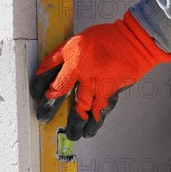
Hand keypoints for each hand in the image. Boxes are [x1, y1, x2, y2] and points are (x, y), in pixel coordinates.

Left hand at [30, 11, 170, 140]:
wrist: (133, 41)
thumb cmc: (106, 38)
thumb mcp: (77, 40)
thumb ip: (63, 55)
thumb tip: (50, 68)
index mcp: (72, 56)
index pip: (48, 71)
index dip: (39, 84)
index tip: (36, 93)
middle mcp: (83, 71)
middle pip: (60, 92)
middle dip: (49, 107)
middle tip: (43, 117)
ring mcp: (97, 83)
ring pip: (82, 107)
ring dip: (75, 122)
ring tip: (71, 133)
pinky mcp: (111, 91)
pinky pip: (100, 110)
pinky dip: (95, 122)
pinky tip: (89, 130)